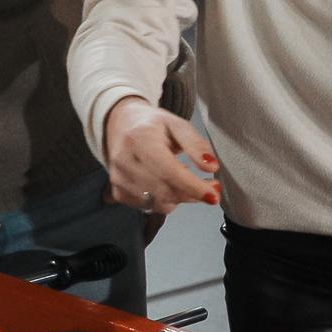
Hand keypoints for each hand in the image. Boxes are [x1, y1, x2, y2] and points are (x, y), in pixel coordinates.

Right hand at [100, 99, 219, 214]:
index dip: (192, 186)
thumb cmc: (151, 125)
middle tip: (212, 187)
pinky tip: (168, 185)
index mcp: (139, 140)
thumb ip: (196, 144)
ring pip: (159, 203)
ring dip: (181, 198)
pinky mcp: (118, 192)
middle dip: (193, 194)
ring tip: (188, 181)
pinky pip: (150, 207)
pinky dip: (165, 200)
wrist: (120, 125)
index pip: (168, 171)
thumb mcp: (178, 124)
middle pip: (165, 191)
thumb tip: (211, 166)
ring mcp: (119, 179)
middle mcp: (125, 161)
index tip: (213, 194)